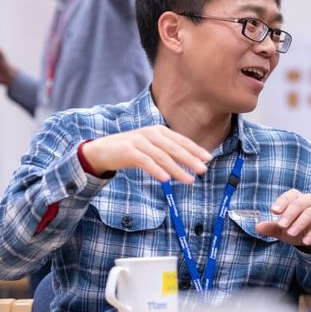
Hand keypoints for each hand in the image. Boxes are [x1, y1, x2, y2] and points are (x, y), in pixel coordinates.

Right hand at [80, 125, 212, 183]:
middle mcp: (151, 133)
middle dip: (191, 159)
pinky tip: (166, 179)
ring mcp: (139, 141)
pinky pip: (145, 162)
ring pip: (163, 156)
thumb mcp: (151, 147)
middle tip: (203, 170)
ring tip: (189, 180)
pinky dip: (157, 170)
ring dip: (177, 169)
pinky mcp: (128, 151)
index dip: (196, 149)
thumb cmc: (131, 150)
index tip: (208, 159)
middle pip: (175, 148)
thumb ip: (168, 151)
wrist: (102, 150)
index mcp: (159, 131)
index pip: (181, 140)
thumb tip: (191, 161)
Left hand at [255, 189, 310, 249]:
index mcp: (297, 199)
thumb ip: (272, 227)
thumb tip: (257, 227)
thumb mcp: (283, 230)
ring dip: (300, 223)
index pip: (290, 195)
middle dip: (289, 214)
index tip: (273, 211)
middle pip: (300, 203)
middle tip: (281, 225)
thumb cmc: (298, 229)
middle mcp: (310, 201)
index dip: (282, 202)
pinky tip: (306, 241)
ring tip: (291, 233)